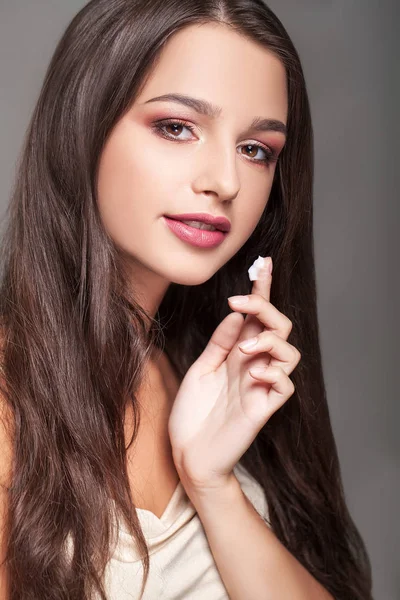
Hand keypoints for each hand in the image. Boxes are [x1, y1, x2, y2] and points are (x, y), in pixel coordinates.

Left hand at [168, 257, 300, 491]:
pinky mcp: (263, 409)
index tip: (261, 264)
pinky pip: (285, 385)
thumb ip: (220, 343)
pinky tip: (255, 371)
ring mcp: (261, 387)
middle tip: (242, 301)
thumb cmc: (191, 414)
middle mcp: (253, 366)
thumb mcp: (201, 369)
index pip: (256, 317)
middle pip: (278, 327)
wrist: (187, 454)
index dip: (262, 291)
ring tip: (244, 349)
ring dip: (269, 340)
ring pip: (290, 352)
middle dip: (266, 307)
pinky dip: (274, 372)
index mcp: (237, 354)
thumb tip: (237, 313)